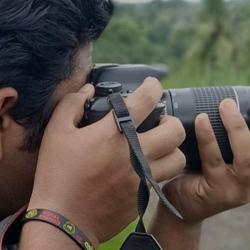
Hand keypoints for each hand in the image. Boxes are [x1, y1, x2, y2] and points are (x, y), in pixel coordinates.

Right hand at [28, 78, 185, 246]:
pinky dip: (162, 169)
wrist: (63, 219)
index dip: (153, 86)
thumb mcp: (56, 132)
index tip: (152, 85)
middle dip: (171, 120)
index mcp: (112, 134)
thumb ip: (72, 104)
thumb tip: (87, 89)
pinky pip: (164, 179)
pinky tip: (148, 166)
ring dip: (172, 148)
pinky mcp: (142, 196)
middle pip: (174, 130)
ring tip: (160, 146)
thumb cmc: (57, 173)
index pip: (144, 101)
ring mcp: (141, 177)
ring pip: (178, 158)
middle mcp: (133, 153)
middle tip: (160, 122)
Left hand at [162, 99, 249, 222]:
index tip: (239, 104)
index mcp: (248, 171)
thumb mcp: (213, 160)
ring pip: (244, 158)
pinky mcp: (218, 192)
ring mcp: (236, 190)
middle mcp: (249, 182)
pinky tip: (201, 121)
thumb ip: (217, 143)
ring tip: (222, 107)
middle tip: (228, 103)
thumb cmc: (195, 177)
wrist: (180, 205)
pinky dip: (208, 139)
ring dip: (234, 128)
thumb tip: (208, 111)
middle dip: (243, 125)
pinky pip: (214, 161)